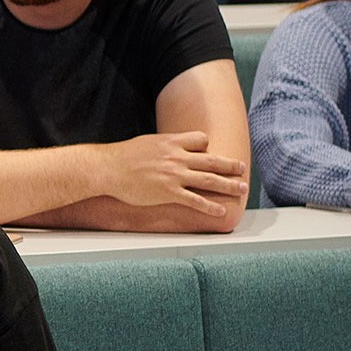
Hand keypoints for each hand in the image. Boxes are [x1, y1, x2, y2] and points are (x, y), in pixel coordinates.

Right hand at [97, 132, 247, 216]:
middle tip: (243, 169)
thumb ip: (163, 146)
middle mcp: (177, 157)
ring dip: (229, 185)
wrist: (108, 168)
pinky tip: (221, 211)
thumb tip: (170, 148)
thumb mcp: (147, 143)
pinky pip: (196, 200)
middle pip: (212, 160)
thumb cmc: (123, 156)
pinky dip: (211, 206)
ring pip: (209, 180)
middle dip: (230, 166)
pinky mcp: (169, 192)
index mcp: (171, 142)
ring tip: (242, 189)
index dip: (206, 146)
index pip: (201, 140)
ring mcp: (174, 175)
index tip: (209, 152)